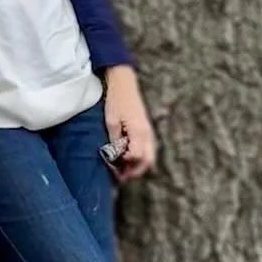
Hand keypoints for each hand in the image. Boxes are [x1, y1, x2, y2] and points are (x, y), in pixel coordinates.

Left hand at [103, 65, 155, 180]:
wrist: (124, 83)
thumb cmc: (116, 101)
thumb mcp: (111, 121)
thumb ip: (114, 140)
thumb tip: (115, 156)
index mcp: (138, 131)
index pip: (136, 157)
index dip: (125, 164)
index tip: (113, 165)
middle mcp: (147, 134)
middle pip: (147, 161)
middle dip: (135, 172)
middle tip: (121, 177)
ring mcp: (149, 132)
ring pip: (150, 157)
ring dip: (138, 166)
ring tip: (124, 170)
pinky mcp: (146, 130)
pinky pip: (148, 149)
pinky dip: (140, 158)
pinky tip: (128, 158)